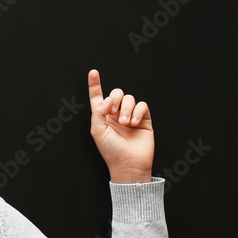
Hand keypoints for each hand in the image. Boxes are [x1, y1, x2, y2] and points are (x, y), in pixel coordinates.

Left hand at [88, 69, 153, 183]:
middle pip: (116, 93)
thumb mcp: (97, 131)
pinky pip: (142, 105)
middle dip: (115, 98)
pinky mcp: (144, 119)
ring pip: (129, 98)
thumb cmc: (111, 151)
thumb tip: (107, 99)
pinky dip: (138, 112)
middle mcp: (116, 114)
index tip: (93, 72)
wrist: (129, 164)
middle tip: (113, 112)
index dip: (95, 84)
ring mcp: (130, 116)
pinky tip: (134, 122)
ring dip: (126, 109)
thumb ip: (98, 112)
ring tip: (125, 124)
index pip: (98, 97)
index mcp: (102, 116)